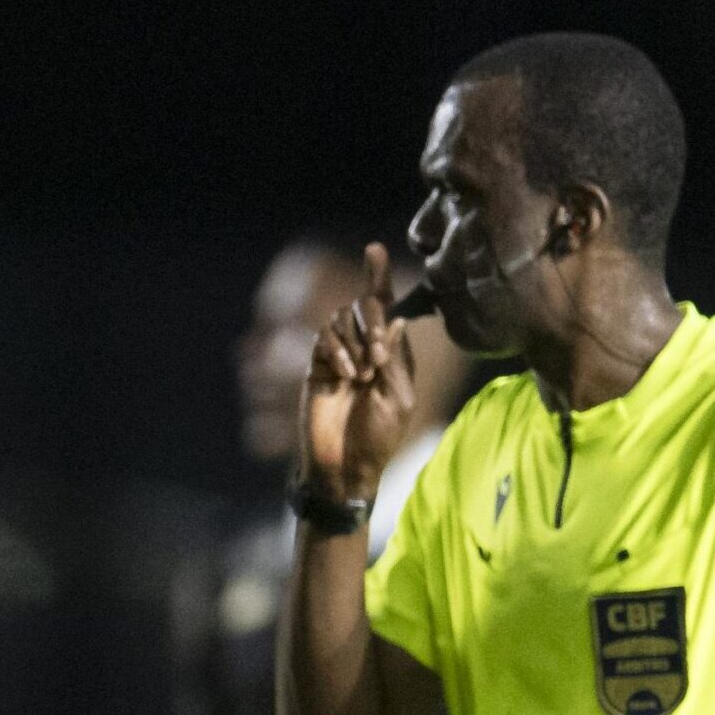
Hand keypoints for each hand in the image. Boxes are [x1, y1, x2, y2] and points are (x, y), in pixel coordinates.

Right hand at [299, 242, 417, 501]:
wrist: (344, 465)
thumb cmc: (378, 438)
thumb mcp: (398, 399)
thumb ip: (395, 358)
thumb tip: (395, 318)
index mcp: (391, 355)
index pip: (386, 308)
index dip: (379, 277)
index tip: (375, 249)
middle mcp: (365, 349)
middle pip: (363, 305)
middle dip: (372, 319)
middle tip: (376, 357)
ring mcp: (338, 356)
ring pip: (341, 318)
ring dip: (355, 341)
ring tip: (361, 377)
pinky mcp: (316, 366)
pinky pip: (323, 338)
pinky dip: (336, 350)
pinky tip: (345, 375)